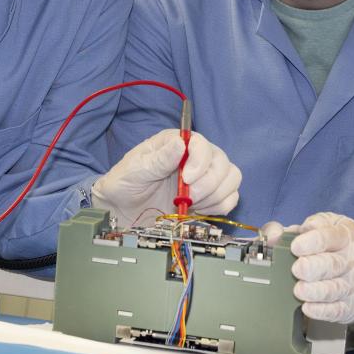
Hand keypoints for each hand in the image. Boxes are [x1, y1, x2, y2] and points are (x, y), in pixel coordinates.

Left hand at [93, 130, 240, 225]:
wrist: (122, 210)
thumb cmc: (124, 184)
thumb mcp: (134, 170)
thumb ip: (158, 159)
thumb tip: (180, 143)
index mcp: (176, 143)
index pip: (202, 143)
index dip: (200, 161)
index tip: (187, 179)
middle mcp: (194, 157)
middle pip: (222, 161)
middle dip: (209, 182)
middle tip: (189, 197)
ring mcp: (204, 176)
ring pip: (231, 178)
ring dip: (216, 195)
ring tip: (192, 204)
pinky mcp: (210, 197)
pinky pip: (231, 197)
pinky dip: (219, 206)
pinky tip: (199, 210)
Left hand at [277, 212, 353, 323]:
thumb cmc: (344, 246)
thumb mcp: (329, 226)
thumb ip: (301, 228)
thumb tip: (274, 234)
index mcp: (345, 236)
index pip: (328, 237)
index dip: (309, 242)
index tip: (295, 247)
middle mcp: (352, 261)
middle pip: (331, 265)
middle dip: (310, 268)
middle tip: (297, 269)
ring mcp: (353, 285)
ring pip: (332, 290)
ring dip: (312, 291)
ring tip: (299, 290)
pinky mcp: (351, 306)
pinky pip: (335, 311)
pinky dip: (319, 311)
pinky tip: (307, 307)